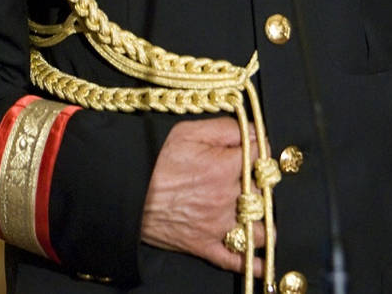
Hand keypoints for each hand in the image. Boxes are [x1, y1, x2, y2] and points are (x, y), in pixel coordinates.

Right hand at [140, 117, 264, 275]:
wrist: (128, 193)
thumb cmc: (156, 159)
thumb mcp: (188, 131)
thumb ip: (226, 128)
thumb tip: (254, 131)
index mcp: (226, 168)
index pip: (261, 155)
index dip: (258, 148)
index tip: (253, 147)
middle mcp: (227, 199)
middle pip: (262, 191)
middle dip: (260, 181)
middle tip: (249, 174)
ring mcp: (218, 226)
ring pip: (257, 228)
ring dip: (262, 220)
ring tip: (258, 212)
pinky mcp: (205, 246)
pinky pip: (235, 260)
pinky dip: (252, 264)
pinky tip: (262, 263)